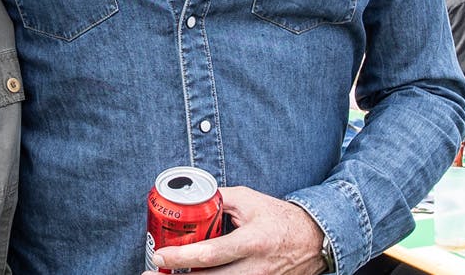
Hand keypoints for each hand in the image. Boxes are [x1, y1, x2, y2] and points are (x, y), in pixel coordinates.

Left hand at [145, 186, 326, 274]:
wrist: (313, 241)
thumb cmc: (278, 218)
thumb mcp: (250, 200)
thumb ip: (219, 198)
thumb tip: (189, 197)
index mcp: (252, 242)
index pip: (211, 254)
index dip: (182, 257)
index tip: (159, 255)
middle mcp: (255, 268)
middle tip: (151, 273)